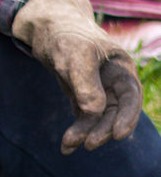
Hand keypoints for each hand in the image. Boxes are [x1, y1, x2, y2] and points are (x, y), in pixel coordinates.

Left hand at [11, 0, 141, 154]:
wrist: (46, 29)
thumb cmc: (65, 36)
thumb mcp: (76, 56)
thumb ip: (87, 84)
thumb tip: (95, 112)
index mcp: (121, 67)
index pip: (131, 96)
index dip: (128, 117)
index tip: (119, 135)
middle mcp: (113, 81)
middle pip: (117, 112)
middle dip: (104, 129)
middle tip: (88, 145)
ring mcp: (98, 91)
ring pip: (100, 119)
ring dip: (87, 133)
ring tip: (68, 146)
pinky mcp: (82, 98)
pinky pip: (84, 120)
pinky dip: (77, 132)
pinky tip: (66, 147)